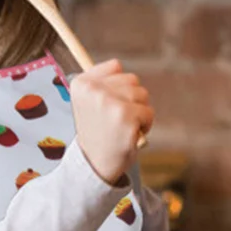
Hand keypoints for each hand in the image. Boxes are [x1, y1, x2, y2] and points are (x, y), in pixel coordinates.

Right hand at [70, 60, 154, 185]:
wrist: (95, 165)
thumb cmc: (97, 132)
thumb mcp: (89, 102)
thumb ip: (100, 82)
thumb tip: (117, 64)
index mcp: (81, 83)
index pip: (115, 66)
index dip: (118, 87)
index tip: (107, 106)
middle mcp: (93, 90)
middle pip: (132, 80)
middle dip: (132, 99)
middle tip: (117, 120)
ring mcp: (109, 103)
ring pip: (142, 94)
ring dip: (140, 111)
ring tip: (124, 127)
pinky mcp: (126, 118)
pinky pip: (149, 112)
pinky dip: (145, 125)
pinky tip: (131, 134)